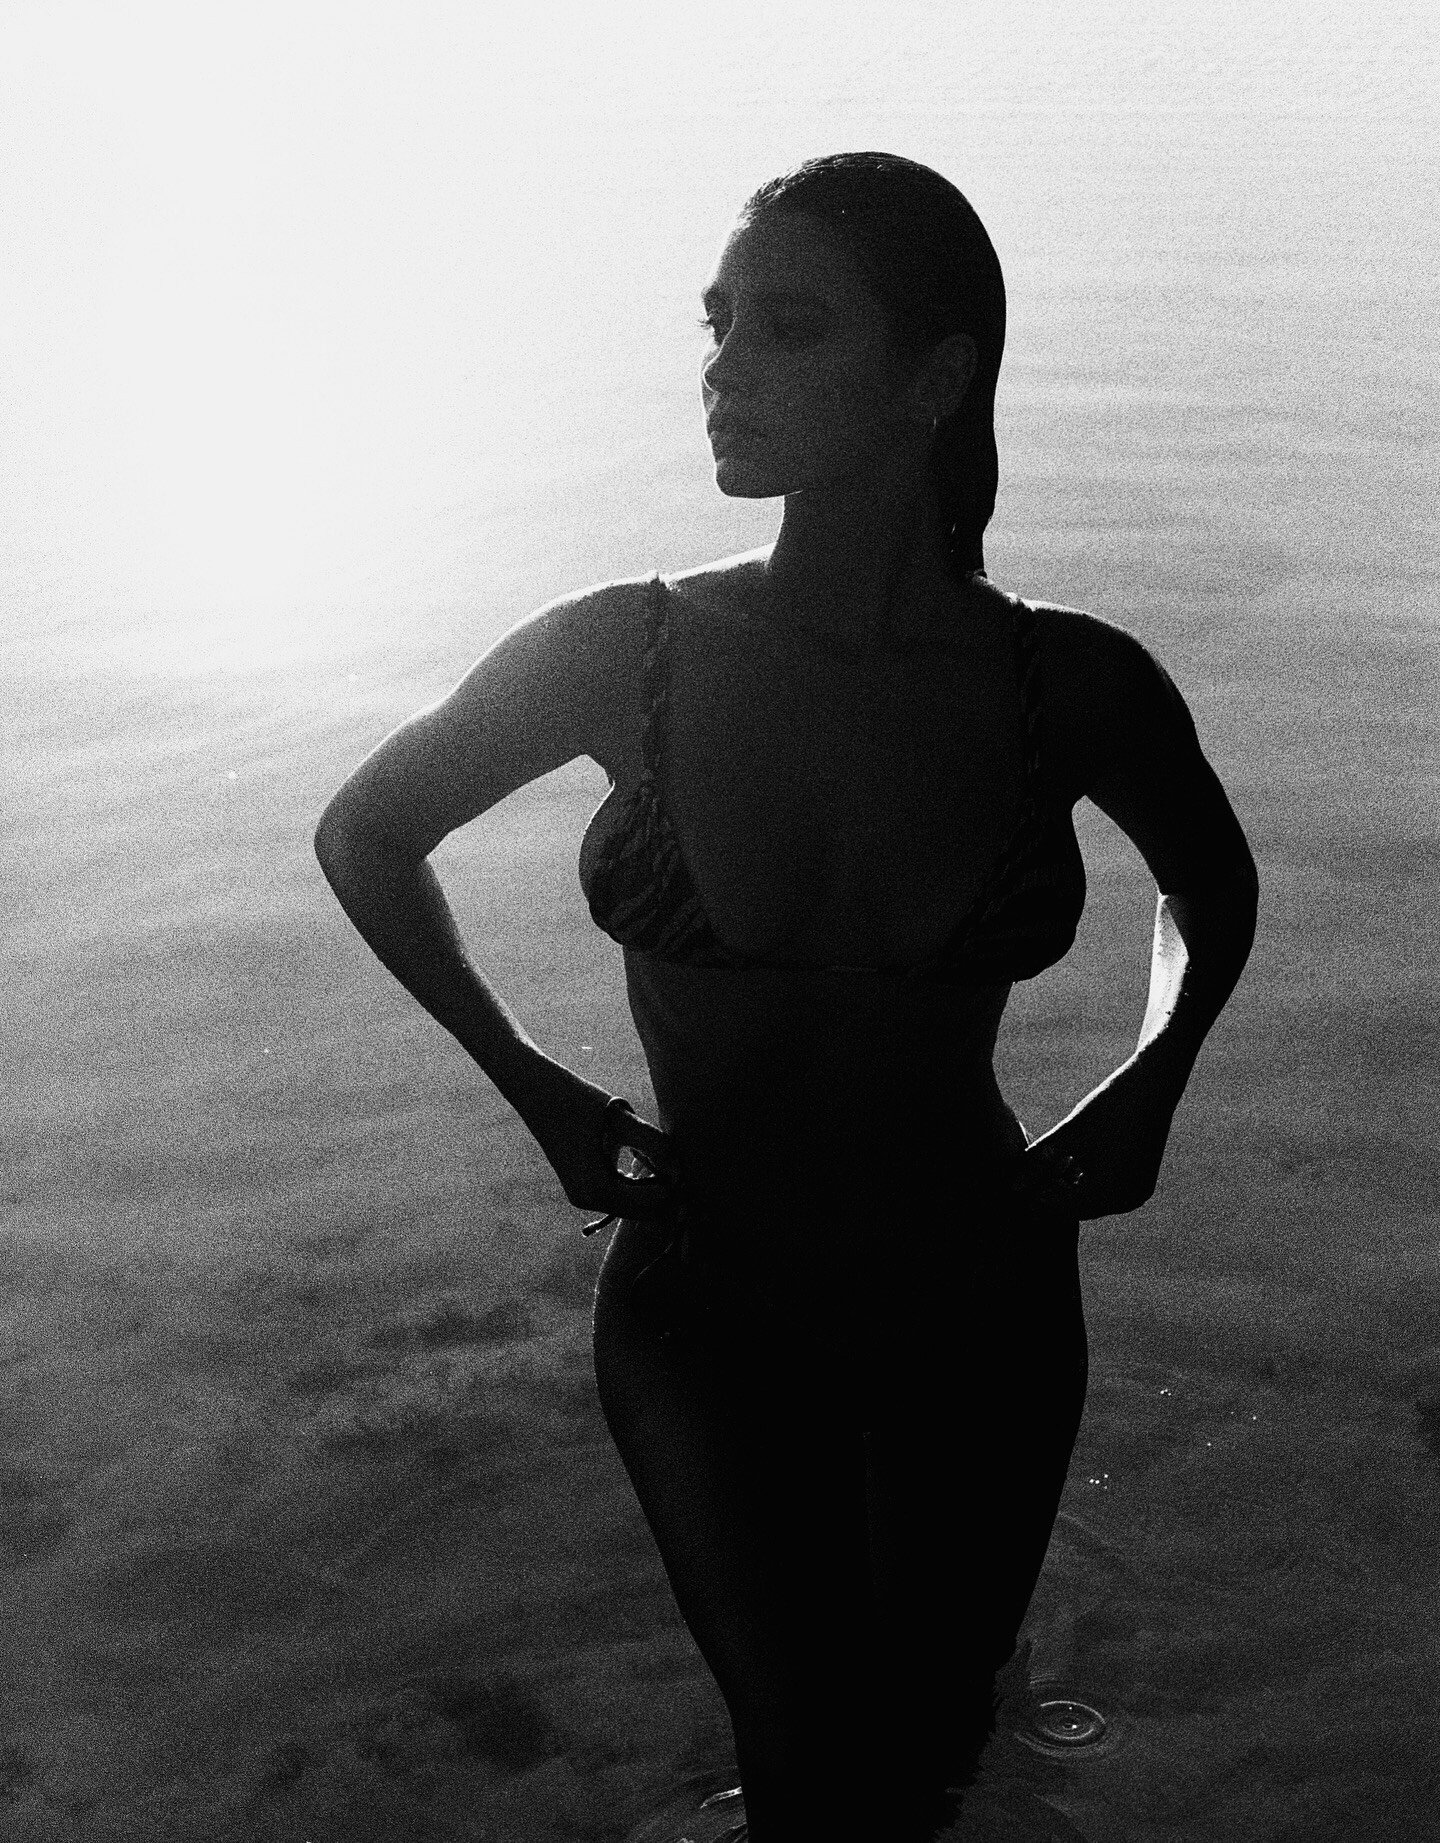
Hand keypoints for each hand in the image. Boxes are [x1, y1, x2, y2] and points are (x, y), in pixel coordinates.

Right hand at [521, 1057, 678, 1225]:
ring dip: (654, 1186)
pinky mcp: (584, 1187)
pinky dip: (640, 1184)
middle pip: (648, 1212)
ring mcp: (584, 1197)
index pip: (657, 1204)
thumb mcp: (621, 1119)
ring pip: (636, 1207)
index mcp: (598, 1190)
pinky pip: (623, 1197)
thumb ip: (654, 1144)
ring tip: (658, 1152)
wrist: (538, 1092)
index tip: (680, 1156)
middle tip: (675, 1156)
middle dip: (667, 1189)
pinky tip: (644, 1156)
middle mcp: (589, 1201)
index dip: (676, 1183)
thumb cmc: (580, 1100)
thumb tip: (680, 1169)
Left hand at [1015, 1057, 1175, 1221]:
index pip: (1062, 1208)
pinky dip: (1088, 1183)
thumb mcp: (1069, 1134)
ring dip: (1069, 1190)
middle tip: (1025, 1185)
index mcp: (1109, 1192)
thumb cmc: (1108, 1106)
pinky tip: (1068, 1164)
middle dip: (1052, 1196)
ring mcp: (1137, 1194)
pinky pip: (1108, 1192)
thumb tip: (1011, 1187)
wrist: (1153, 1087)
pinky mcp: (1141, 1183)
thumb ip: (1038, 1161)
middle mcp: (1127, 1201)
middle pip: (1078, 1207)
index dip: (1036, 1200)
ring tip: (1044, 1170)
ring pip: (1092, 1200)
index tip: (1015, 1190)